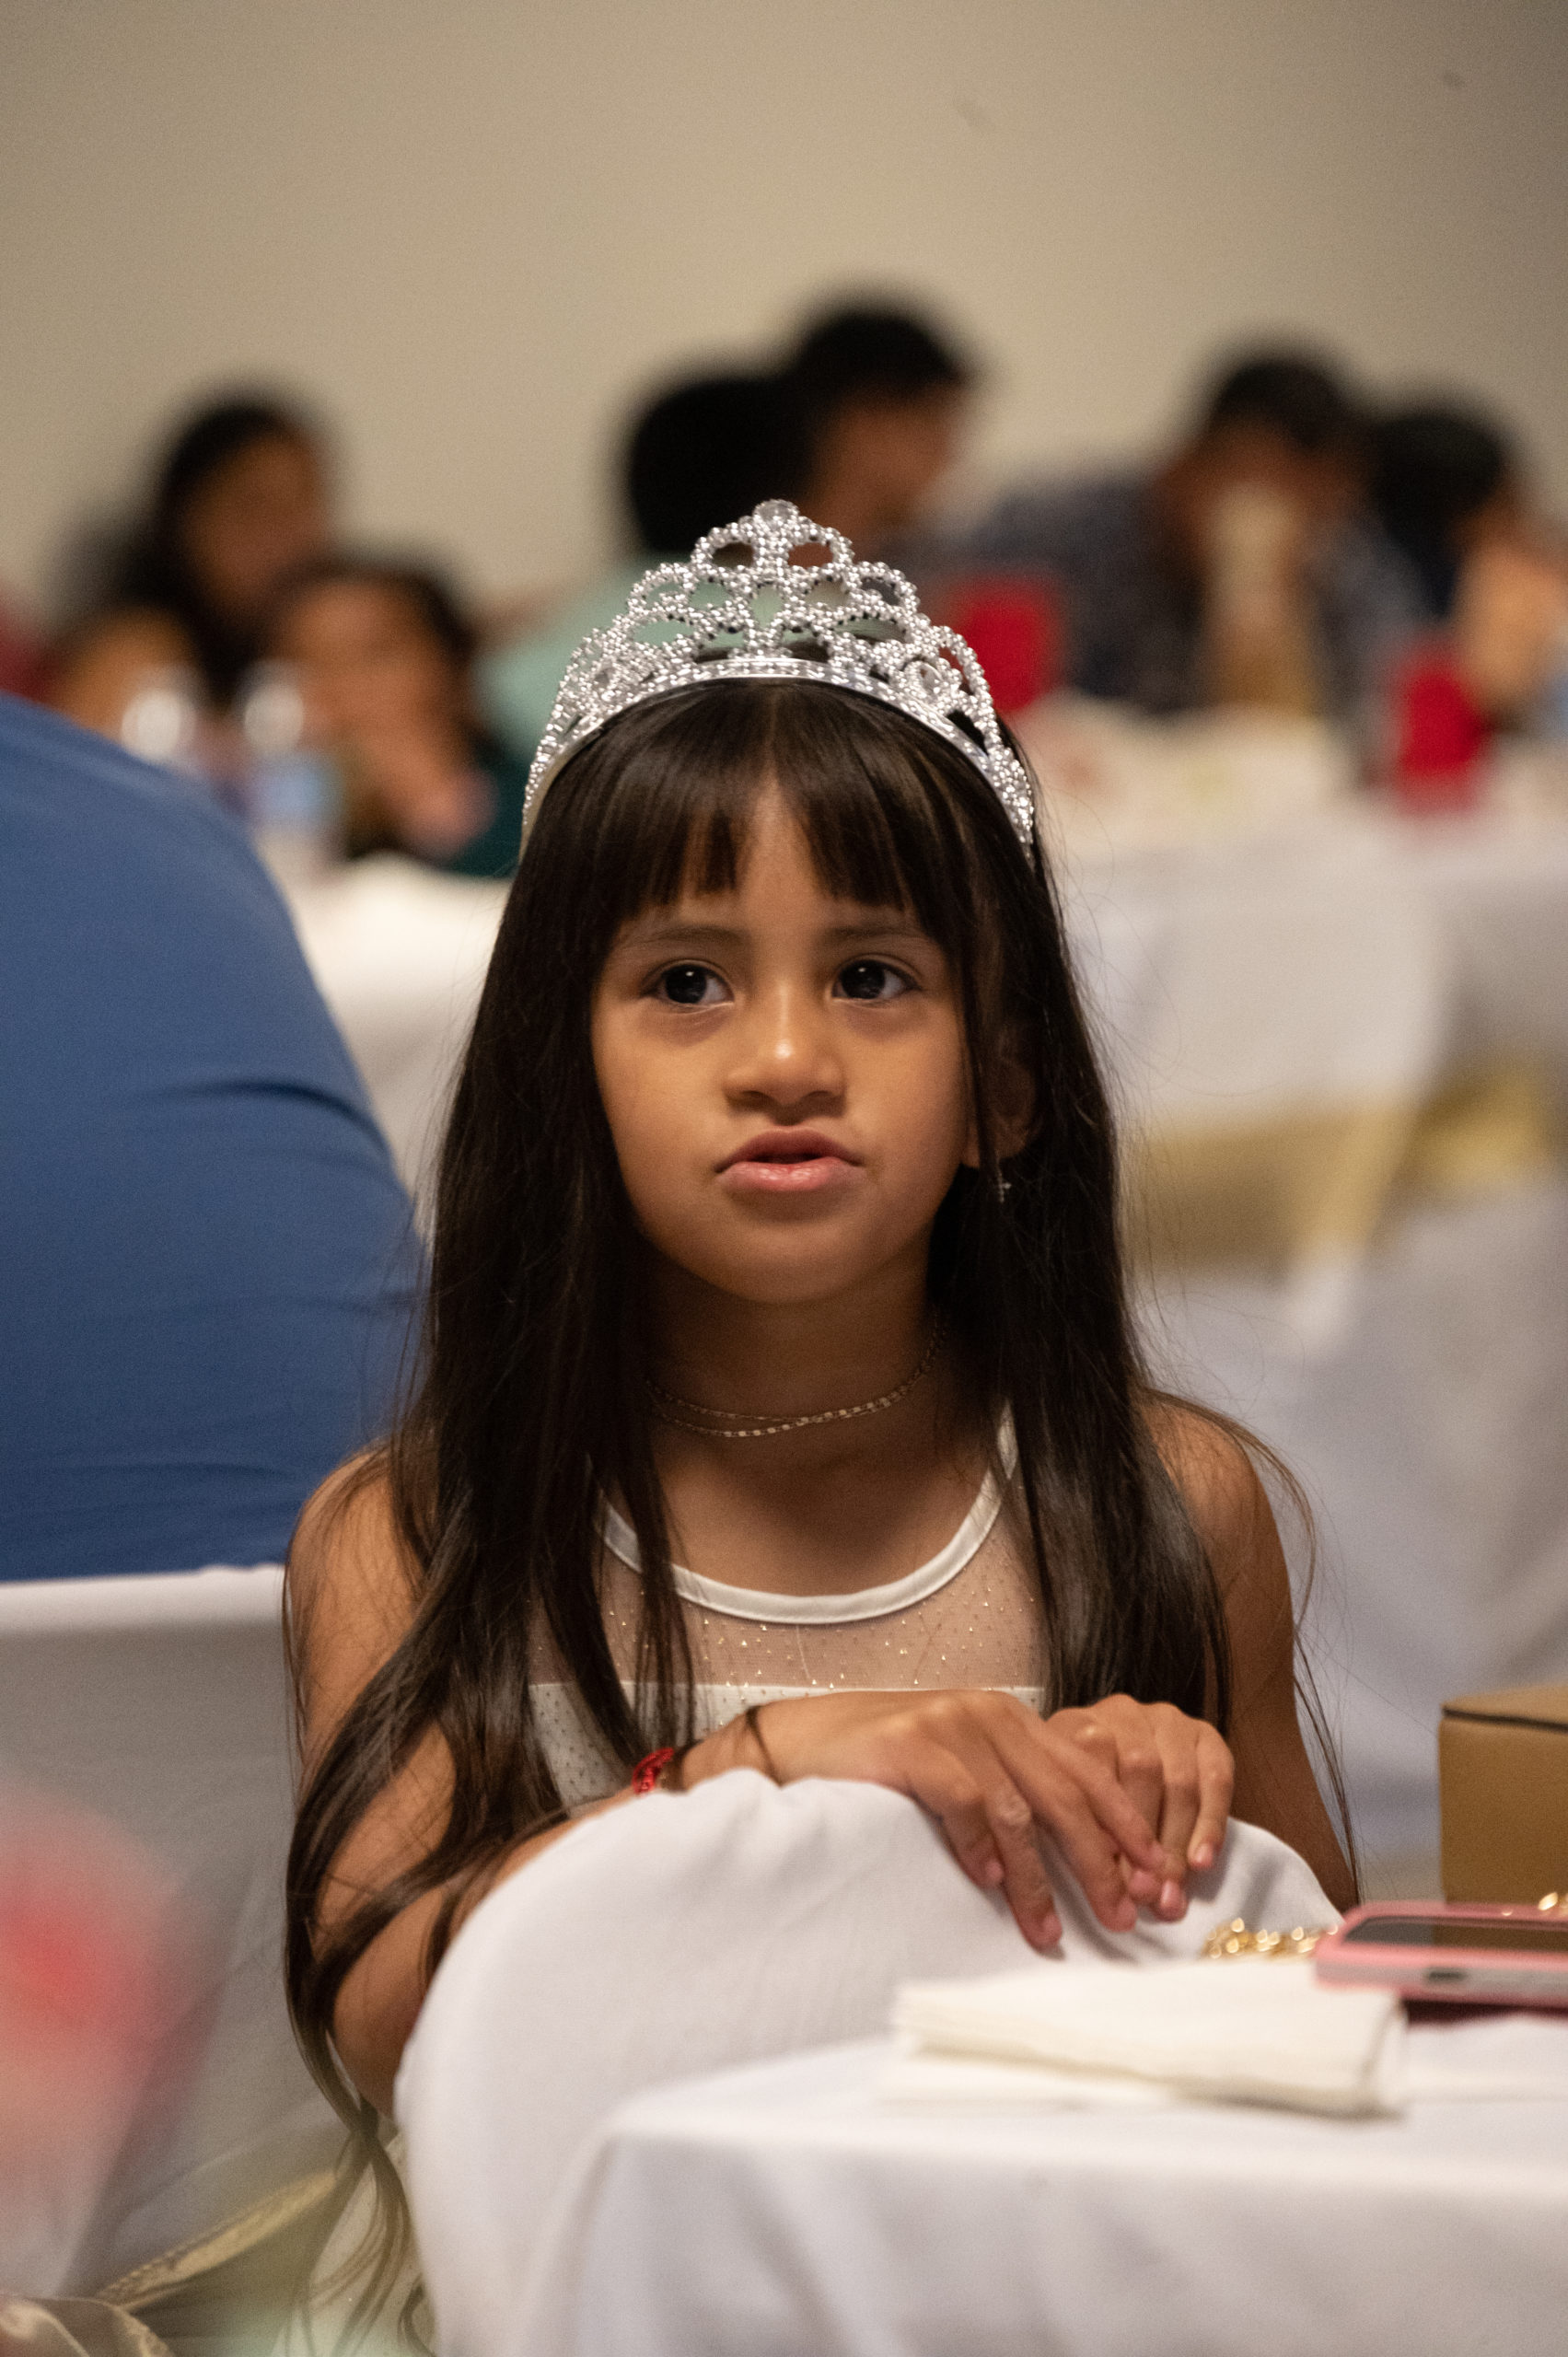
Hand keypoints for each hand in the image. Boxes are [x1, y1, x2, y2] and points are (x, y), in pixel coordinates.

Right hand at [699, 1689, 1232, 1953]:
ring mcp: (950, 1724)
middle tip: (1125, 1918)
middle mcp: (991, 1714)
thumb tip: (1083, 1866)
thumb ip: (1015, 1796)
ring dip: (1038, 1880)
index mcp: (1013, 1720)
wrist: (801, 1742)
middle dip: (1101, 1862)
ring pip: (1019, 1810)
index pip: (1090, 1775)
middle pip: (1068, 1795)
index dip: (1128, 1829)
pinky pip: (963, 1800)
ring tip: (1048, 1933)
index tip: (1158, 1883)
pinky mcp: (911, 1743)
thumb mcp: (964, 1769)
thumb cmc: (888, 1768)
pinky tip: (987, 1885)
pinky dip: (980, 1846)